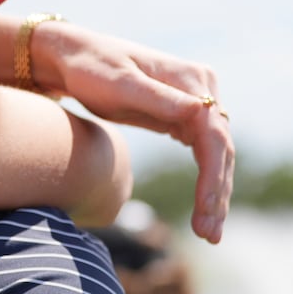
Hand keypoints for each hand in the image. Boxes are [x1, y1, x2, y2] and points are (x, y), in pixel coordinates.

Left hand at [32, 22, 233, 241]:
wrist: (72, 57)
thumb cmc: (91, 69)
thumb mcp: (120, 85)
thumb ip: (159, 99)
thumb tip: (201, 111)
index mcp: (192, 79)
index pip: (214, 135)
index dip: (213, 176)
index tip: (206, 210)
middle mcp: (202, 88)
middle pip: (220, 148)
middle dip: (216, 193)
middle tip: (209, 236)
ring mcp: (195, 102)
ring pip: (215, 154)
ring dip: (214, 193)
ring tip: (208, 233)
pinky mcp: (183, 115)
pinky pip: (202, 152)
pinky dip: (205, 181)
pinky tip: (204, 209)